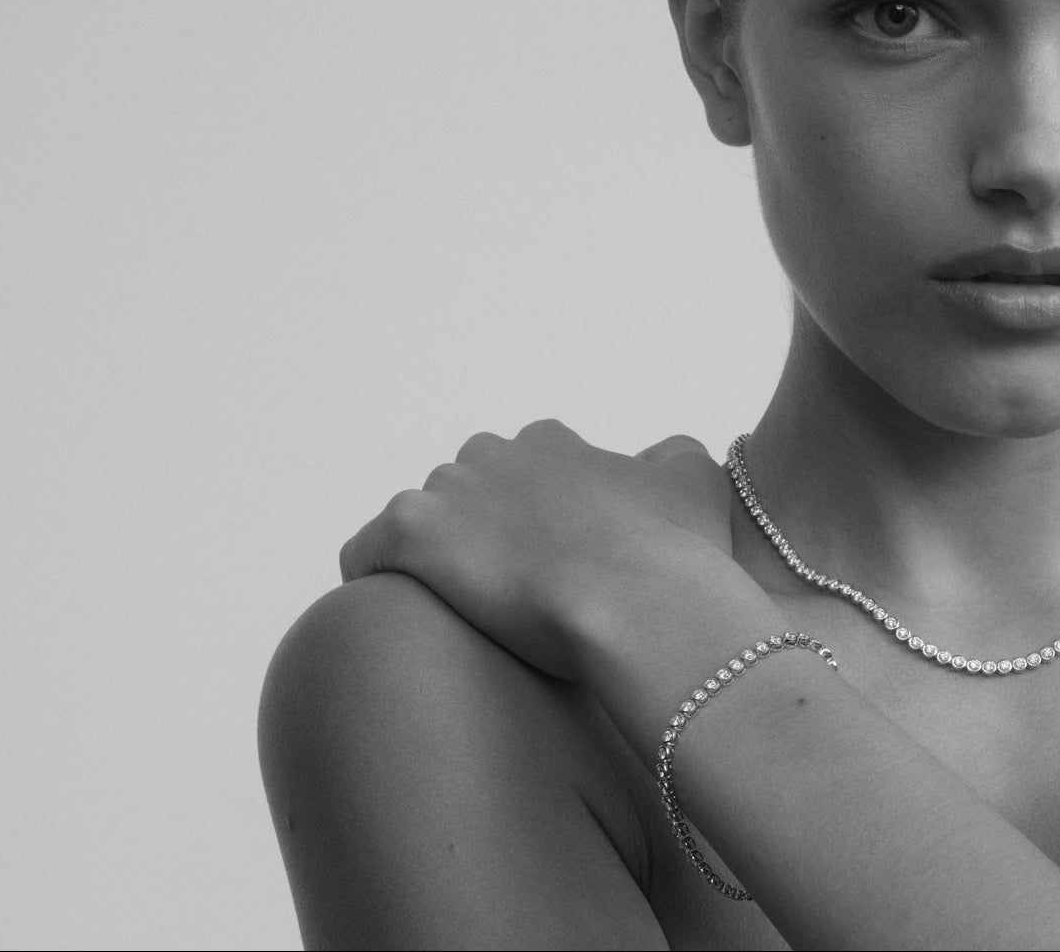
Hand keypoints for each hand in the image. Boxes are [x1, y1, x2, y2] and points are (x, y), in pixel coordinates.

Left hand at [338, 420, 751, 679]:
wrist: (639, 603)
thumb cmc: (675, 557)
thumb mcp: (696, 484)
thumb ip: (674, 455)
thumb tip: (660, 454)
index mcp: (552, 446)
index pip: (524, 469)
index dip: (534, 518)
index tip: (551, 562)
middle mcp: (494, 453)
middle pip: (467, 489)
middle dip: (480, 531)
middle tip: (508, 592)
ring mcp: (450, 490)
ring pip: (420, 519)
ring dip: (434, 557)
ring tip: (456, 614)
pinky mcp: (413, 531)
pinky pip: (364, 550)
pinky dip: (372, 576)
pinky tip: (396, 614)